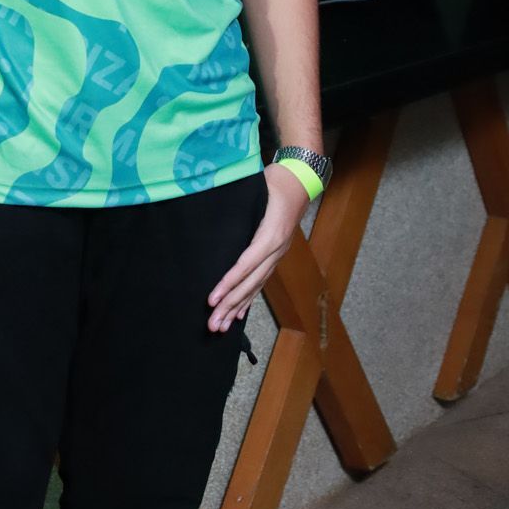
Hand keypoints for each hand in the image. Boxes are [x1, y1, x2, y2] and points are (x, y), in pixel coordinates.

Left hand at [206, 164, 310, 332]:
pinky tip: (239, 314)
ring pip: (256, 286)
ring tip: (221, 327)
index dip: (229, 283)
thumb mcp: (257, 188)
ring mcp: (278, 255)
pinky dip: (249, 299)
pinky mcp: (275, 256)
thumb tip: (209, 202)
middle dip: (230, 305)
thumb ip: (238, 202)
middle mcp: (276, 250)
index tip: (212, 300)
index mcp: (270, 235)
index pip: (245, 264)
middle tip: (212, 325)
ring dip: (238, 308)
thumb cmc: (275, 182)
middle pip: (251, 283)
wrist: (300, 181)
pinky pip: (261, 282)